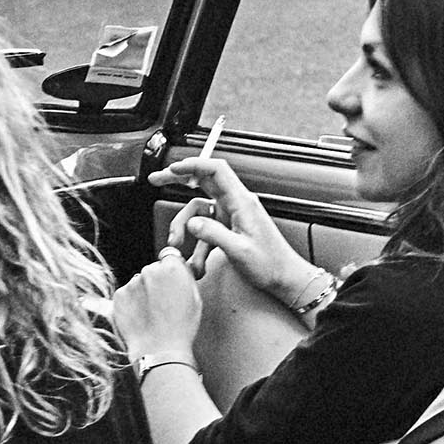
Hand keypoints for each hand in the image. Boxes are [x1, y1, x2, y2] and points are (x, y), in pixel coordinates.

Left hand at [115, 250, 204, 368]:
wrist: (160, 350)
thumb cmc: (182, 327)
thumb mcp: (195, 298)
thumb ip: (185, 277)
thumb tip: (180, 267)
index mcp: (172, 267)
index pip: (169, 257)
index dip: (170, 269)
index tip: (171, 281)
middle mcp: (150, 269)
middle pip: (153, 269)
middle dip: (156, 281)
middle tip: (162, 304)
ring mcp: (132, 282)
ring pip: (139, 282)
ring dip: (143, 292)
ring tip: (151, 314)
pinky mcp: (119, 295)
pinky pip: (126, 294)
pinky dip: (131, 303)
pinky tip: (140, 317)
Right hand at [154, 149, 313, 312]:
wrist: (285, 278)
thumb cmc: (271, 264)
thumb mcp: (240, 251)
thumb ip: (214, 234)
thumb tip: (193, 223)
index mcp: (242, 202)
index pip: (216, 170)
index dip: (193, 164)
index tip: (173, 168)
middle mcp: (236, 204)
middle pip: (203, 181)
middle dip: (178, 179)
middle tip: (158, 179)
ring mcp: (232, 216)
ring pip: (199, 209)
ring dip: (185, 226)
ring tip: (179, 246)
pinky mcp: (230, 228)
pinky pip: (205, 228)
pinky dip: (197, 244)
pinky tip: (197, 262)